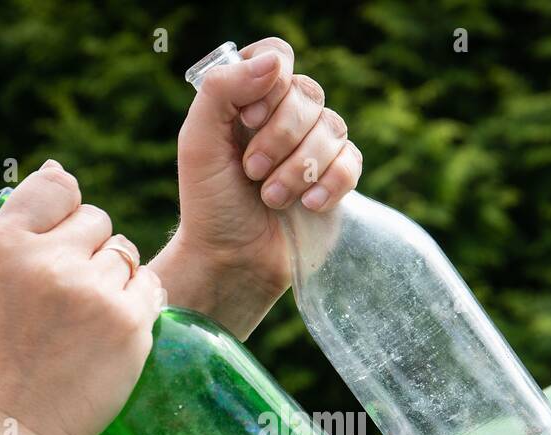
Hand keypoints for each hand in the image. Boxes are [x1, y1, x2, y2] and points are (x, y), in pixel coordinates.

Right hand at [0, 161, 162, 434]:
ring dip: (116, 279)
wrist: (17, 424)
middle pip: (97, 221)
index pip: (55, 187)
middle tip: (69, 298)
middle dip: (91, 250)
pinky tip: (112, 331)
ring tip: (86, 321)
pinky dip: (137, 304)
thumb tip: (60, 169)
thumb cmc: (2, 350)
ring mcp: (91, 291)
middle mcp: (46, 261)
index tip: (59, 246)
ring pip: (125, 254)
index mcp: (3, 244)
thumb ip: (22, 223)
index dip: (65, 213)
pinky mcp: (128, 321)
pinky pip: (149, 285)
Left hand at [162, 37, 361, 338]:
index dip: (270, 85)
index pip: (277, 57)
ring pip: (332, 128)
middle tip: (251, 171)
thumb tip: (275, 62)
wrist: (232, 261)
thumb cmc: (209, 203)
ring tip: (272, 198)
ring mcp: (313, 148)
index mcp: (249, 100)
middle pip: (308, 93)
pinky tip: (309, 205)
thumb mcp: (198, 141)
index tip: (247, 120)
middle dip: (279, 137)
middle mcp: (284, 118)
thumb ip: (222, 90)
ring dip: (299, 167)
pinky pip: (352, 161)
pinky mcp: (336, 179)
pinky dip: (331, 182)